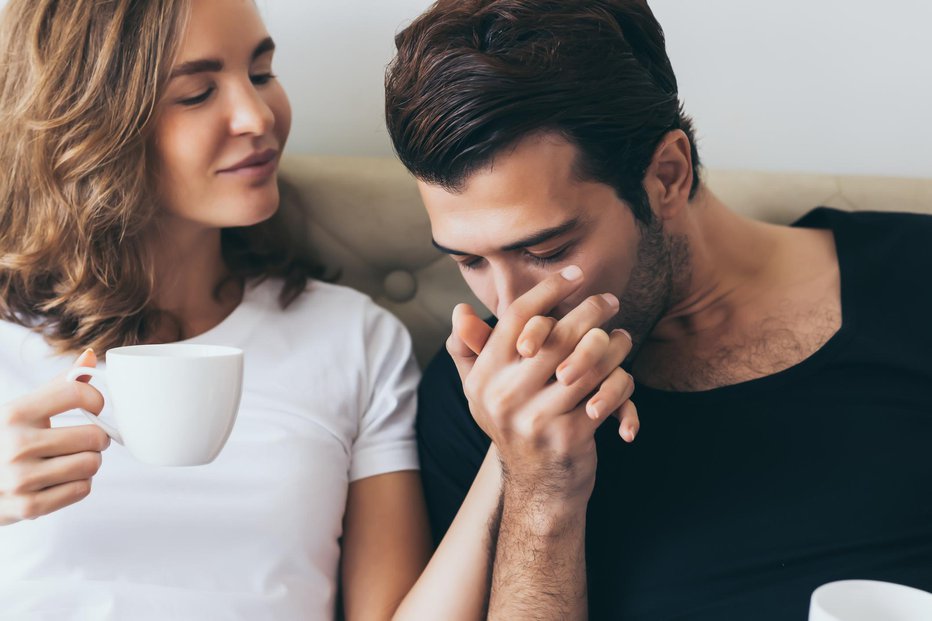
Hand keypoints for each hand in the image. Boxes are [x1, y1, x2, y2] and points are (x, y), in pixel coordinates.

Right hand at [0, 350, 109, 525]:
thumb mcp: (22, 410)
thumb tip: (91, 356)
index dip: (96, 399)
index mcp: (14, 414)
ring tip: (70, 460)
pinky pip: (82, 489)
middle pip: (94, 436)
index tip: (93, 407)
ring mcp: (20, 479)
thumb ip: (59, 386)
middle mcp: (16, 445)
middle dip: (96, 438)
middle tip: (83, 440)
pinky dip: (79, 484)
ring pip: (92, 464)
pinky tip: (59, 480)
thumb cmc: (5, 440)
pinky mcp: (28, 507)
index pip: (77, 393)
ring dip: (89, 462)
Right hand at [447, 266, 634, 505]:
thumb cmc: (514, 424)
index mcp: (484, 377)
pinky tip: (623, 374)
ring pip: (588, 362)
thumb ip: (470, 350)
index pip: (515, 318)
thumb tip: (460, 311)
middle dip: (590, 310)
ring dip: (613, 344)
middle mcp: (505, 395)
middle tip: (610, 300)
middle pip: (557, 334)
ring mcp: (536, 417)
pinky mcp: (569, 437)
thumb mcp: (484, 390)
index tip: (574, 274)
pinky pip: (607, 394)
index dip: (547, 291)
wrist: (536, 486)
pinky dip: (621, 382)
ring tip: (621, 336)